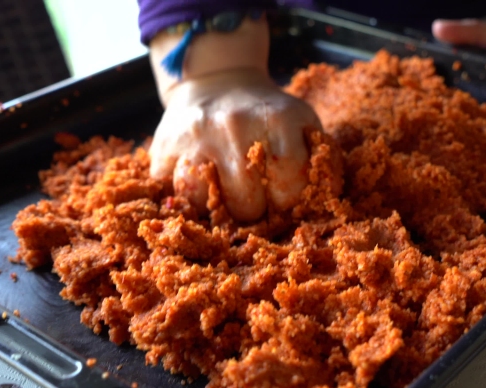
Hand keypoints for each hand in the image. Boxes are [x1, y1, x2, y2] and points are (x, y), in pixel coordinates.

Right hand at [148, 69, 322, 221]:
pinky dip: (188, 204)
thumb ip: (318, 159)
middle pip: (247, 205)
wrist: (218, 80)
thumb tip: (322, 202)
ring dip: (219, 209)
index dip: (288, 203)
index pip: (289, 191)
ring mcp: (196, 136)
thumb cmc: (268, 116)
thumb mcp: (303, 123)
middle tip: (255, 195)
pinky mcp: (164, 149)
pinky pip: (174, 197)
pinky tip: (202, 191)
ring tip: (229, 196)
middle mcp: (235, 125)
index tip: (284, 197)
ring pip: (206, 203)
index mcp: (279, 120)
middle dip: (255, 209)